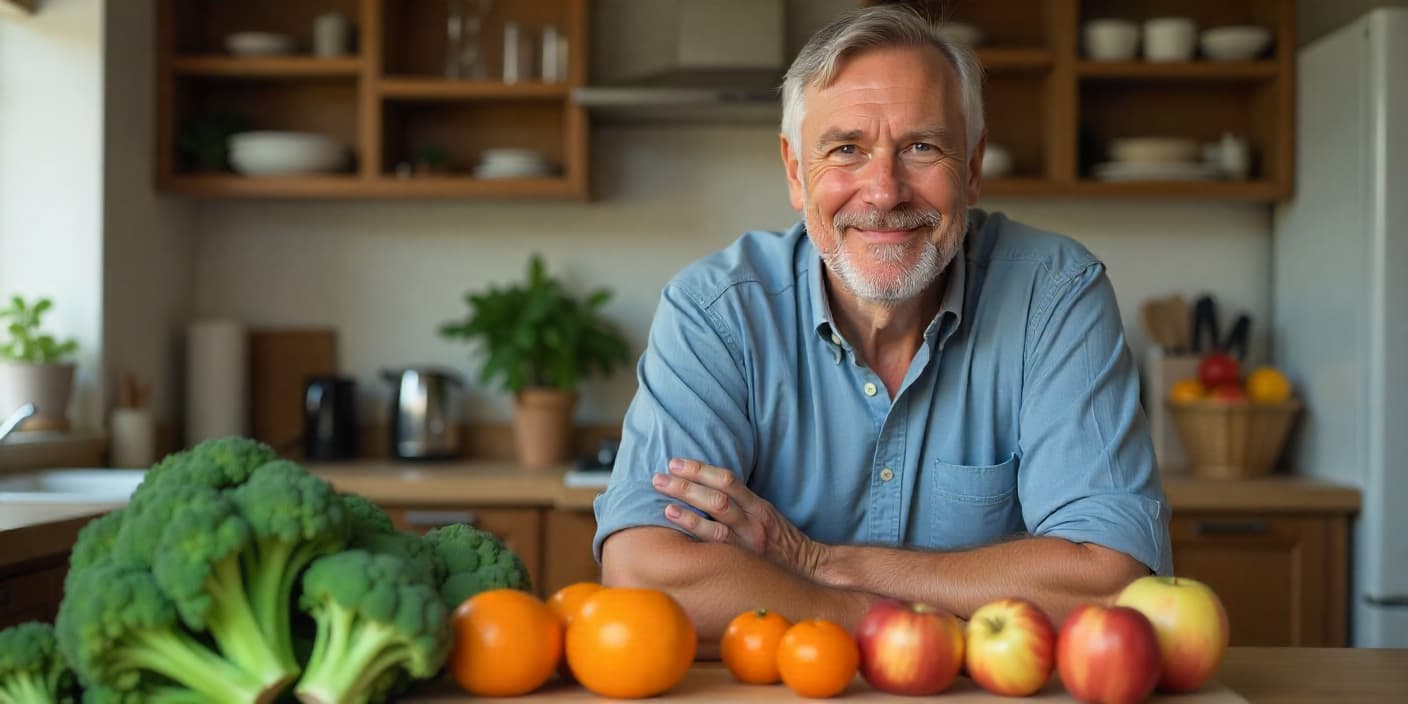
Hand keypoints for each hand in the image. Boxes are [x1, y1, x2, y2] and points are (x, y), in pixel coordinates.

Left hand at [652, 458, 828, 578]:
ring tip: (663, 501)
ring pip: (716, 522)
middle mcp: (754, 522)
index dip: (700, 469)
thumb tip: (702, 489)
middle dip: (686, 486)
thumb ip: (741, 504)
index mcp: (759, 506)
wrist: (808, 570)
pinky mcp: (743, 563)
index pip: (728, 481)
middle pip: (717, 499)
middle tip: (659, 477)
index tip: (676, 462)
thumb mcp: (766, 517)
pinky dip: (694, 533)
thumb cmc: (780, 544)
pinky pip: (716, 547)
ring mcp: (748, 544)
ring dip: (686, 510)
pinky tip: (674, 526)